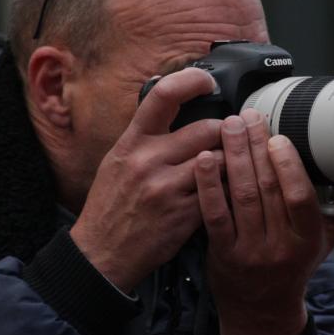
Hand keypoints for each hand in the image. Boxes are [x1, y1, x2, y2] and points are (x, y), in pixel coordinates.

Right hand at [70, 68, 222, 292]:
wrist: (100, 254)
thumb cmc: (110, 206)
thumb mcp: (116, 161)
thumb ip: (143, 133)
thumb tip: (166, 94)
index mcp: (131, 142)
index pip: (163, 95)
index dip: (192, 80)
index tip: (208, 81)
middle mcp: (148, 160)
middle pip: (206, 129)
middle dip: (226, 132)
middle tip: (233, 137)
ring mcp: (166, 188)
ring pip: (220, 161)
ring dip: (233, 162)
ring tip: (233, 165)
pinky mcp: (183, 215)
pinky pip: (220, 193)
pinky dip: (228, 190)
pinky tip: (226, 192)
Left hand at [194, 108, 333, 334]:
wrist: (261, 312)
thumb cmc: (294, 266)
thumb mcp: (328, 242)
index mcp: (308, 239)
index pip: (300, 199)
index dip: (288, 167)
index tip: (279, 137)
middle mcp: (279, 247)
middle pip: (267, 190)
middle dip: (257, 148)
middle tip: (248, 116)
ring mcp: (249, 251)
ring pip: (241, 196)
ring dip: (234, 157)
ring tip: (229, 126)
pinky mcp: (222, 253)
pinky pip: (215, 214)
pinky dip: (209, 184)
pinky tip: (205, 158)